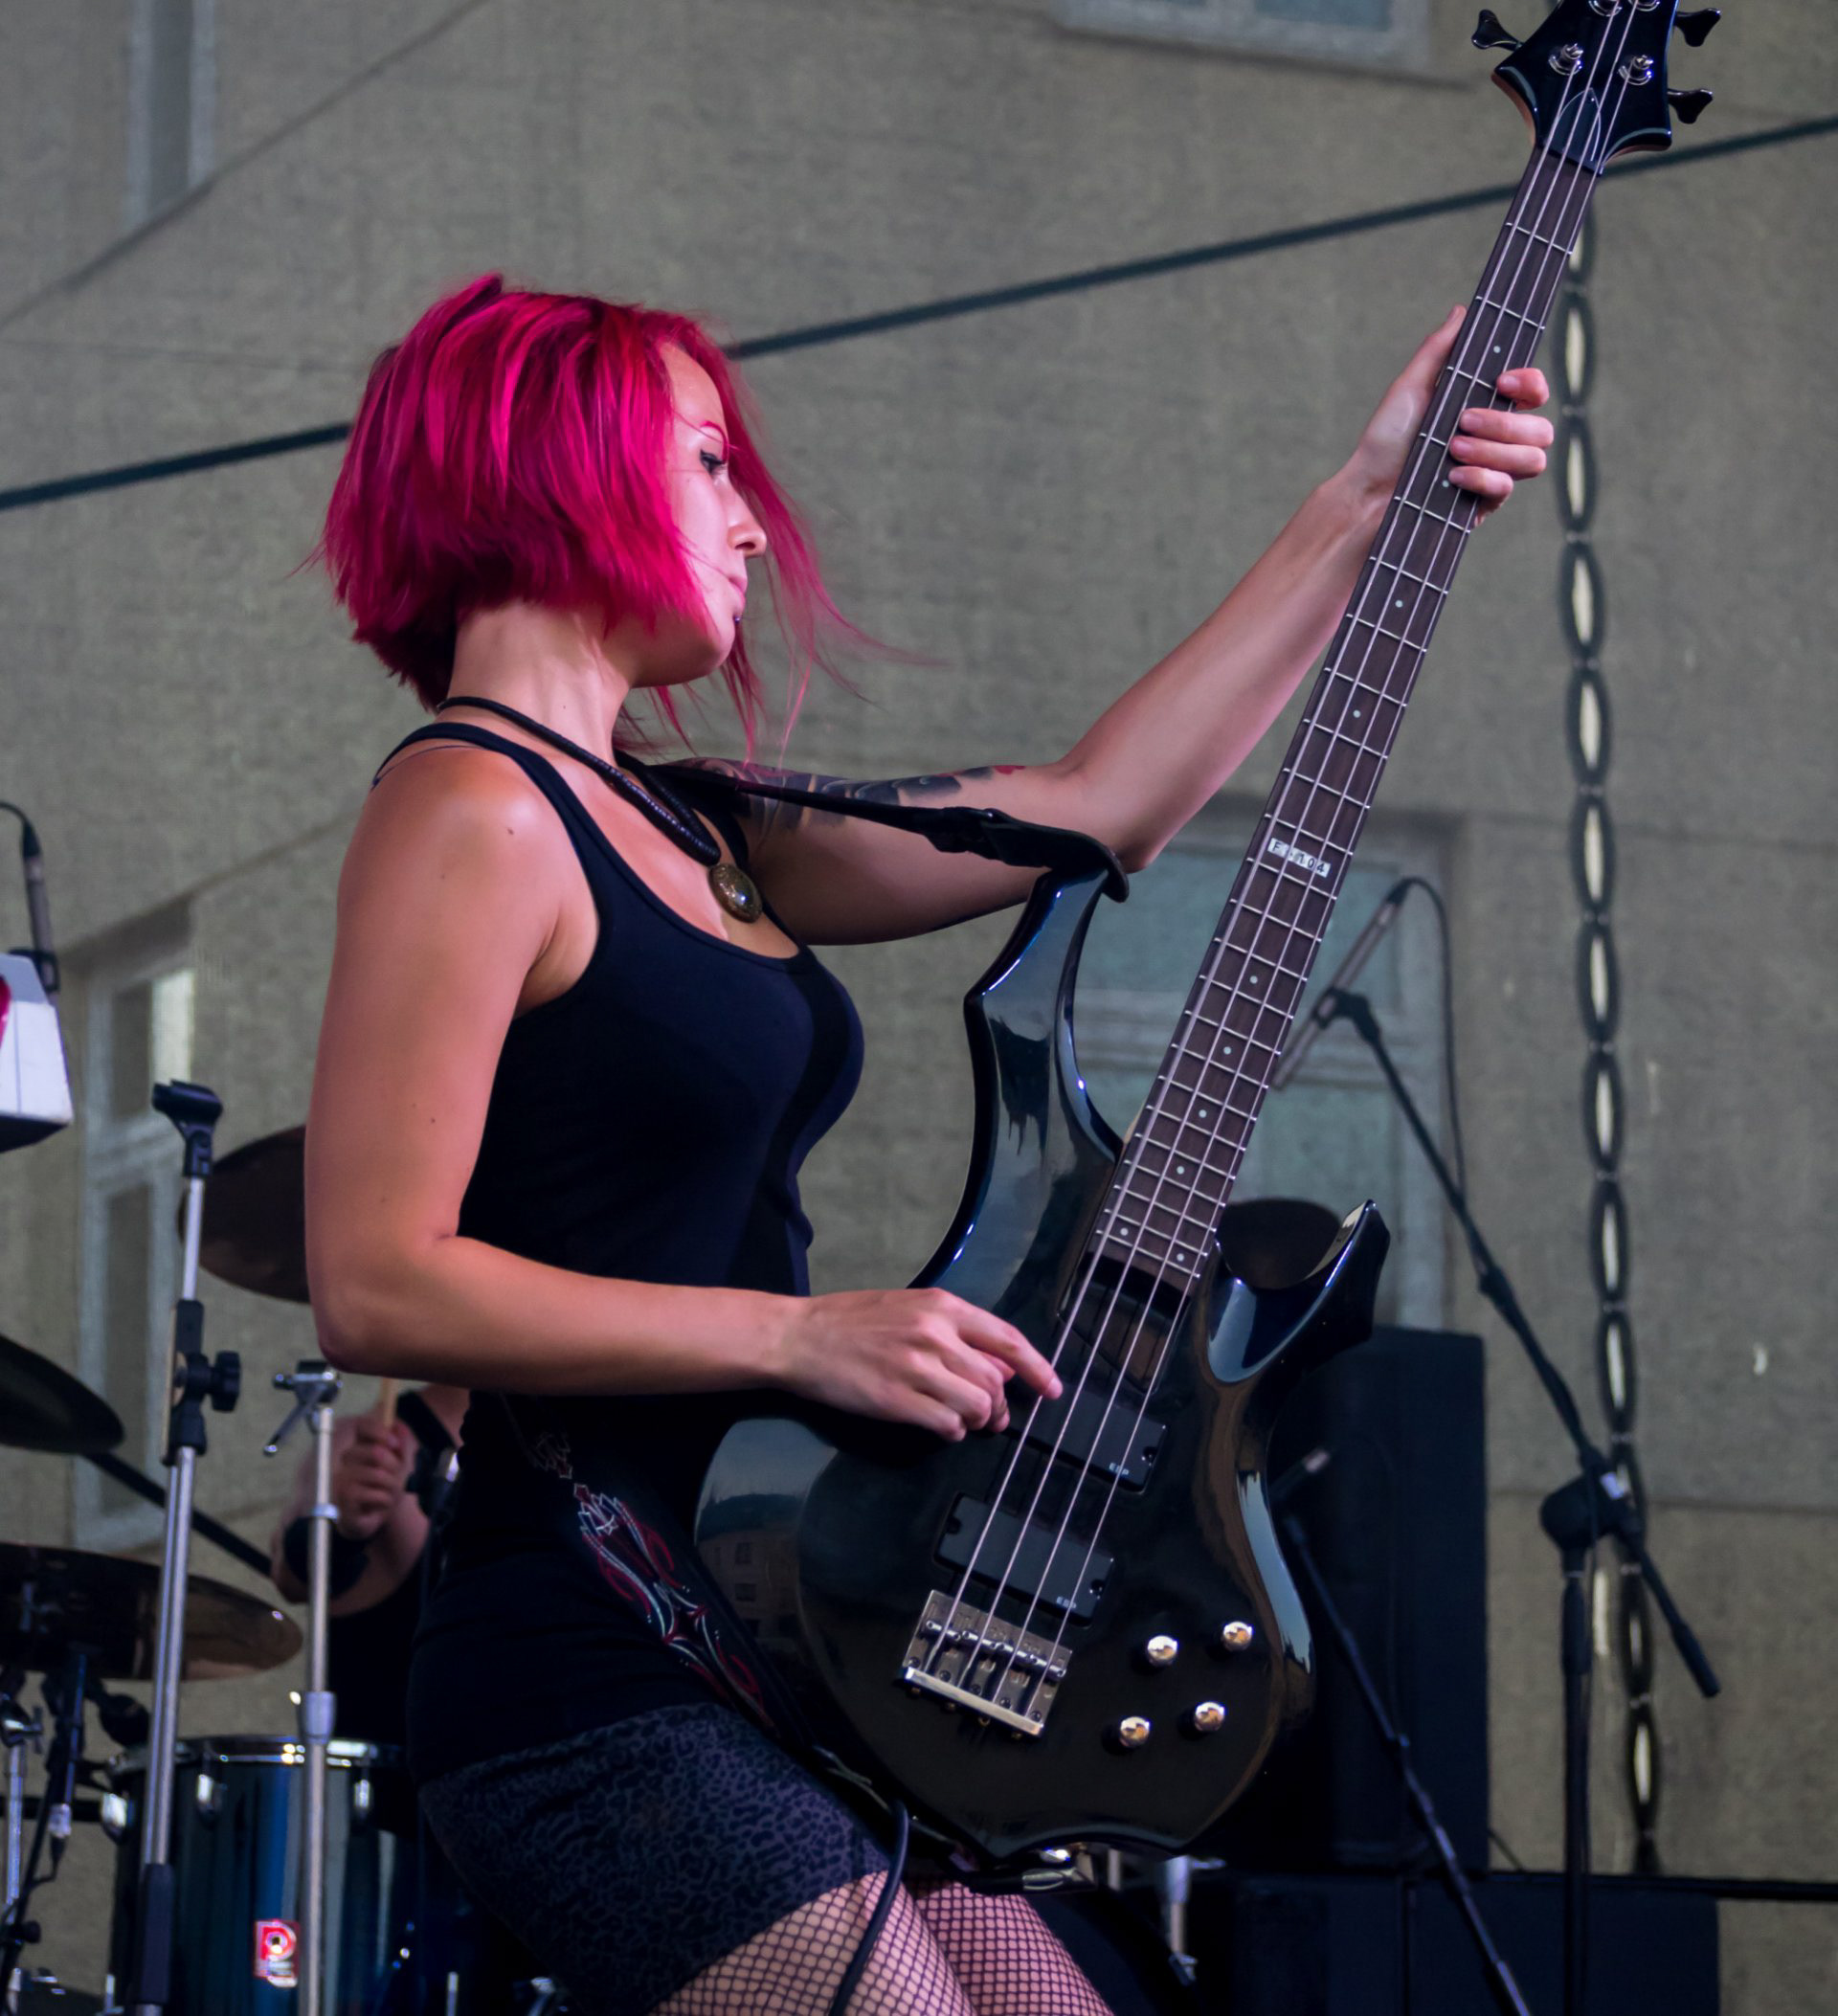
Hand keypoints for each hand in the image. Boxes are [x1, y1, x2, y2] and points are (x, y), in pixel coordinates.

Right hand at [331, 1417, 413, 1539]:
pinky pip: (373, 1494)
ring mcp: (341, 1479)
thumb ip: (400, 1445)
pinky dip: (385, 1500)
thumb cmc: (384, 1488)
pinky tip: (382, 1503)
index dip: (380, 1431)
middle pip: (376, 1452)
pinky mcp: (343, 1499)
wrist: (373, 1519)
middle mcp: (344, 1460)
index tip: (395, 1444)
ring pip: (377, 1474)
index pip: (362, 1426)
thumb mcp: (398, 1465)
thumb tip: (399, 1425)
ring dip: (392, 1486)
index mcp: (357, 1447)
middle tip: (397, 1478)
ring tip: (391, 1493)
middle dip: (395, 1466)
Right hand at [777, 1287, 1063, 1440]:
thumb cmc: (854, 1321)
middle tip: (993, 1419)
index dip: (1038, 1368)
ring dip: (977, 1422)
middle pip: (994, 1382)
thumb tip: (999, 1366)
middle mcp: (936, 1335)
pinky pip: (947, 1426)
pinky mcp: (898, 1401)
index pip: (1007, 1340)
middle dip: (1001, 1407)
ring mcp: (917, 1368)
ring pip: (976, 1407)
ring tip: (963, 1422)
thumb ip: (955, 1333)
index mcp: (942, 1307)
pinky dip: (951, 1432)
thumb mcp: (910, 1310)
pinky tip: (938, 1425)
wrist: (801, 1337)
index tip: (1052, 1390)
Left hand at [1343, 305, 1552, 519]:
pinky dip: (1481, 478)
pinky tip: (1452, 476)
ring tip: (1453, 449)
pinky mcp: (1483, 504)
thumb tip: (1462, 311)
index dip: (1530, 383)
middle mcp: (1497, 441)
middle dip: (1505, 423)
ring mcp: (1494, 473)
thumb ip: (1438, 350)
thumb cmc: (1385, 440)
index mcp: (1487, 408)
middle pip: (1542, 430)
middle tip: (1463, 422)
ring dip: (1494, 450)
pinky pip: (1506, 490)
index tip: (1501, 380)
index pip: (1534, 393)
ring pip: (1533, 460)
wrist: (1366, 491)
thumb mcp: (1410, 387)